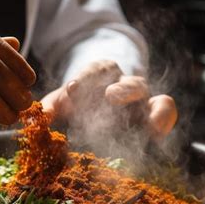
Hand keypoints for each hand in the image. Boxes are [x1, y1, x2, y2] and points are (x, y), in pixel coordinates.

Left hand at [41, 60, 176, 136]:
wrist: (95, 109)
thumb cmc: (77, 104)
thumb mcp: (62, 102)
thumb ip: (51, 107)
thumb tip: (39, 117)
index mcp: (101, 75)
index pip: (98, 69)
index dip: (86, 78)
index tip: (72, 89)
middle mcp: (123, 85)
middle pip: (128, 81)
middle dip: (120, 90)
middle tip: (111, 97)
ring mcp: (141, 100)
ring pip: (149, 95)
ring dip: (149, 112)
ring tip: (146, 123)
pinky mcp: (152, 116)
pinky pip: (165, 110)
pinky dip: (163, 120)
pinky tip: (156, 135)